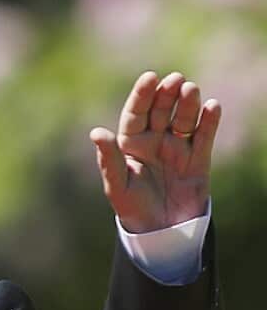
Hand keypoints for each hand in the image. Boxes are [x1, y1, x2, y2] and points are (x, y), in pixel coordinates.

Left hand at [90, 71, 220, 232]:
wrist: (161, 232)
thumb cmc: (132, 208)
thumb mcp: (116, 185)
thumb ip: (109, 159)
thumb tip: (96, 132)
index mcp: (130, 144)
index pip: (136, 113)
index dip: (142, 95)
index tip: (150, 77)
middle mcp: (154, 141)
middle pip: (161, 111)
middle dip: (168, 95)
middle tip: (176, 80)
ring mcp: (177, 148)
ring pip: (183, 120)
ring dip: (188, 104)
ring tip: (191, 89)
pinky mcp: (198, 159)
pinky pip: (204, 136)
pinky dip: (209, 121)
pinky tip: (212, 107)